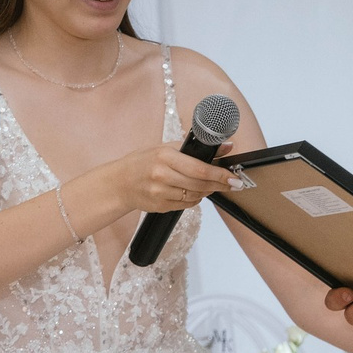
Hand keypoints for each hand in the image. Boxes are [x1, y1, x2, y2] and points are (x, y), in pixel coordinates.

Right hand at [114, 140, 234, 213]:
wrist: (118, 183)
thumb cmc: (143, 162)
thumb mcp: (166, 148)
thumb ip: (196, 148)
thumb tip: (227, 146)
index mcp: (164, 156)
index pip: (200, 168)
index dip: (221, 175)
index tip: (234, 178)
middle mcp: (161, 175)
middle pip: (200, 184)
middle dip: (220, 184)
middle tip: (232, 184)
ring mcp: (160, 193)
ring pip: (195, 196)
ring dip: (208, 191)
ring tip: (211, 185)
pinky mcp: (160, 206)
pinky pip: (186, 205)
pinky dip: (195, 199)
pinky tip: (194, 192)